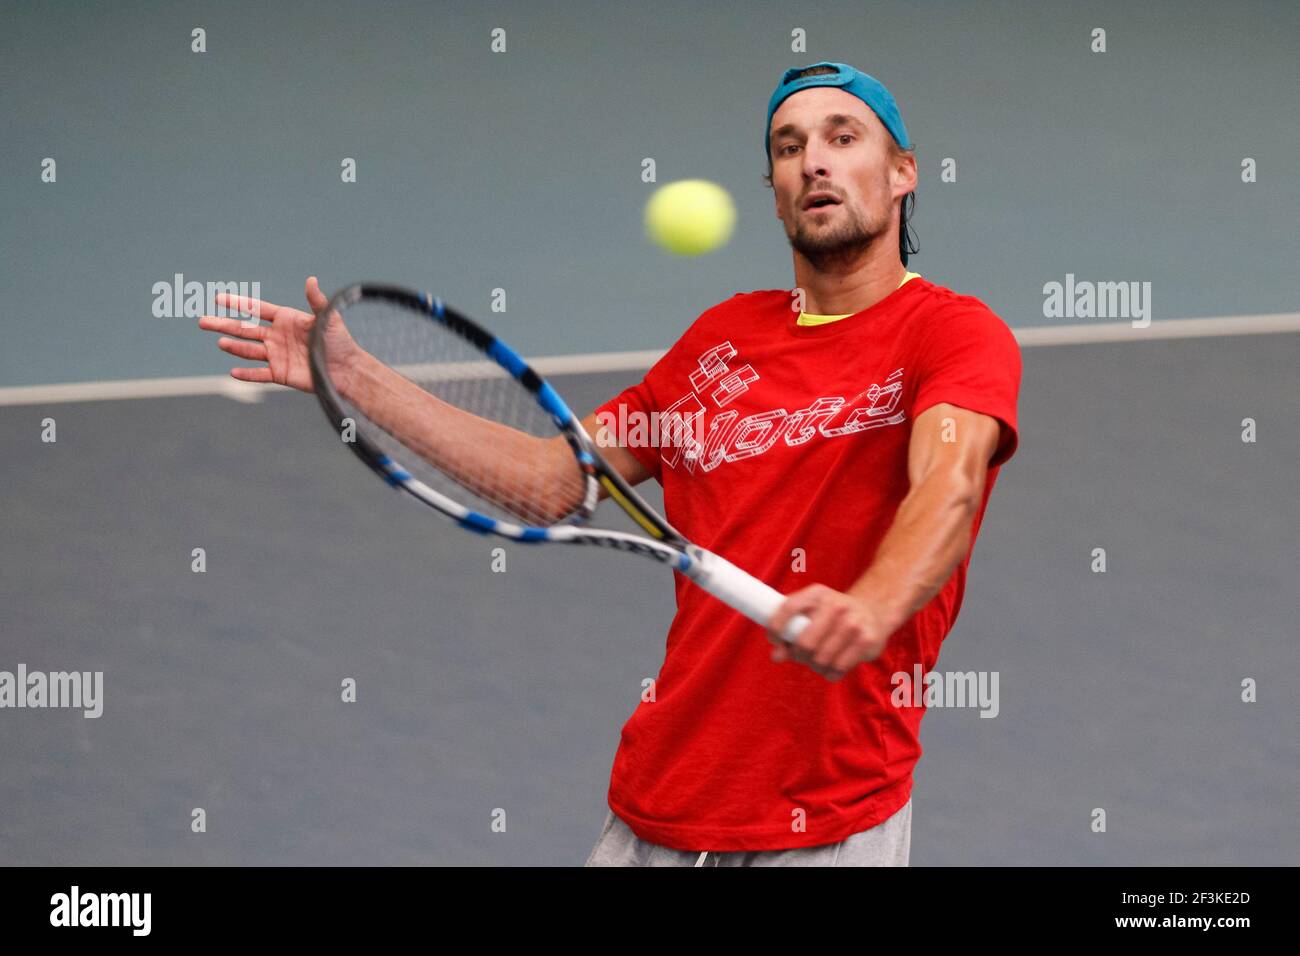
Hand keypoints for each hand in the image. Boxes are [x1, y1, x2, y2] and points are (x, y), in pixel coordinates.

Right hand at [198, 276, 358, 393]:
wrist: (346, 369)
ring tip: (220, 342)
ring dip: (233, 346)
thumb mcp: (328, 318)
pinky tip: (232, 372)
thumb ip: (316, 301)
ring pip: (248, 350)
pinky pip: (259, 374)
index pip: (256, 309)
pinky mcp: (279, 373)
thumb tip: (311, 279)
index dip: (238, 303)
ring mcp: (276, 355)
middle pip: (244, 329)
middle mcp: (277, 336)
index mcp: (285, 319)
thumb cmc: (339, 341)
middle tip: (202, 321)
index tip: (218, 298)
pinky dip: (246, 374)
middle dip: (224, 325)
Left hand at [766, 585, 889, 680]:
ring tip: (818, 660)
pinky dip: (829, 673)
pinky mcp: (866, 641)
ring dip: (815, 666)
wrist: (874, 612)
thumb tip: (776, 656)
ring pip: (821, 660)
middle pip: (805, 643)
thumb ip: (790, 632)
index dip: (776, 627)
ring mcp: (853, 623)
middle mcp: (836, 605)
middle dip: (798, 655)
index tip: (773, 639)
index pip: (789, 608)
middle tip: (800, 655)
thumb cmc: (832, 617)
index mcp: (818, 594)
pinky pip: (838, 668)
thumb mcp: (811, 614)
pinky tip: (832, 666)